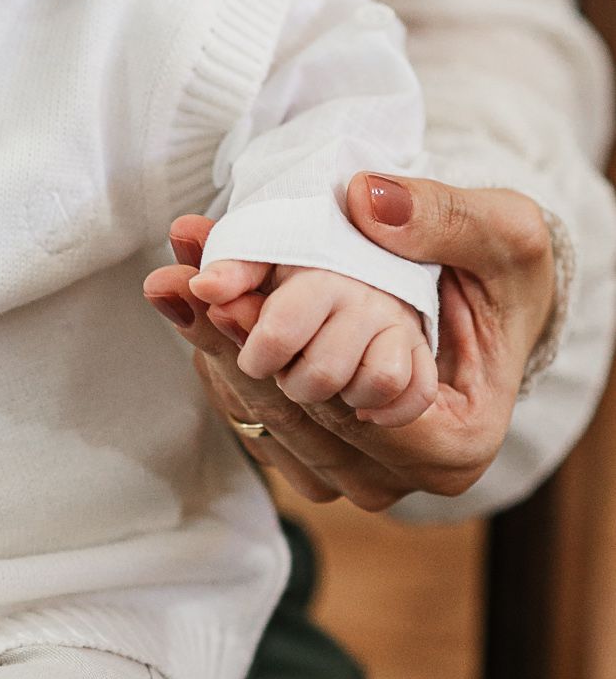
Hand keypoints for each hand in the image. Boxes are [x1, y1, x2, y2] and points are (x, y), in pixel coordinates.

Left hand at [141, 173, 556, 511]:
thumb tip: (366, 201)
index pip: (343, 402)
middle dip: (226, 340)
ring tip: (173, 283)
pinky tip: (198, 309)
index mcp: (454, 441)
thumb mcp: (500, 231)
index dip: (275, 345)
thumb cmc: (506, 273)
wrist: (494, 300)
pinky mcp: (320, 460)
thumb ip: (441, 218)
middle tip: (175, 278)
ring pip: (262, 419)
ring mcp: (356, 476)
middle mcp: (401, 477)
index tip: (220, 290)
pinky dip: (223, 359)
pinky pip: (255, 418)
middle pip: (291, 414)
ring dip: (213, 347)